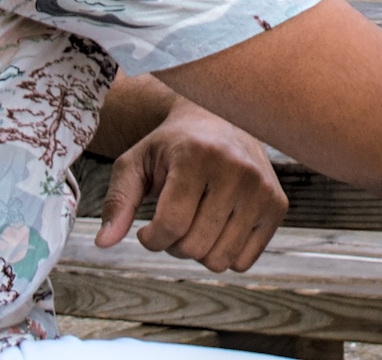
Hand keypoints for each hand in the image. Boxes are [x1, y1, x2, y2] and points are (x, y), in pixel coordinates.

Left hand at [94, 97, 287, 271]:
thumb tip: (104, 242)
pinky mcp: (277, 203)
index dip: (150, 238)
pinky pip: (244, 261)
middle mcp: (237, 168)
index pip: (170, 225)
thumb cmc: (171, 146)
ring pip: (220, 259)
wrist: (219, 121)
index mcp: (198, 154)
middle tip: (173, 221)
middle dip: (174, 244)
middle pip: (194, 246)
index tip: (147, 228)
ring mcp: (261, 187)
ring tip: (195, 223)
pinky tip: (218, 226)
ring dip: (199, 251)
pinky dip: (225, 254)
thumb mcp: (136, 163)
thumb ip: (118, 202)